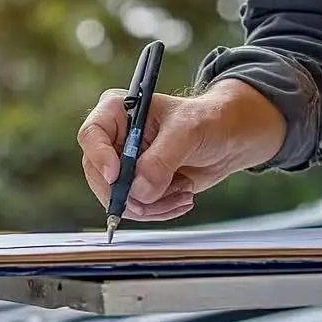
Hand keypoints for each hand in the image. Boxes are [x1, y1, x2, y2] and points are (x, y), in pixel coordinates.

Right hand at [77, 79, 284, 220]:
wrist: (228, 139)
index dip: (100, 157)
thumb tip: (140, 191)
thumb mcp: (187, 132)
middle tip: (153, 197)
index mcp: (119, 111)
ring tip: (182, 193)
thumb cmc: (208, 121)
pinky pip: (136, 209)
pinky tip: (182, 197)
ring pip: (118, 198)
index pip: (92, 134)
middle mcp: (116, 139)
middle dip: (128, 192)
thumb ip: (162, 160)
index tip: (117, 176)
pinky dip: (160, 210)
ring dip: (151, 205)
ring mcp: (125, 166)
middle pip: (98, 174)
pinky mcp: (139, 186)